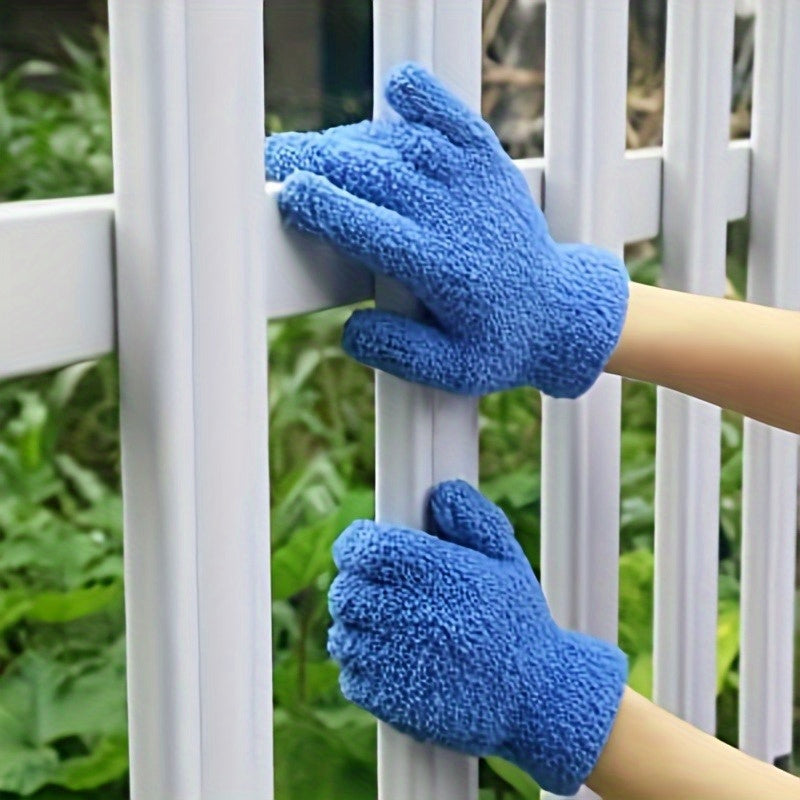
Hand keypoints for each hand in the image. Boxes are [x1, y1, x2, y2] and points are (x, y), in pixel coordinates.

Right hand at [265, 62, 628, 398]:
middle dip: (320, 166)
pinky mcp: (490, 165)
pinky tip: (399, 89)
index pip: (372, 229)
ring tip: (316, 152)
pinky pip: (455, 119)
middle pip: (376, 177)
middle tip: (279, 164)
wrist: (560, 311)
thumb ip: (400, 353)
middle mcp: (456, 218)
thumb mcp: (454, 372)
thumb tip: (350, 329)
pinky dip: (427, 98)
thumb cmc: (500, 342)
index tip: (291, 194)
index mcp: (442, 270)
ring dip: (353, 143)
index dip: (326, 208)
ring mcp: (475, 185)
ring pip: (402, 146)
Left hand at [327, 480, 626, 794]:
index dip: (355, 543)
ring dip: (356, 624)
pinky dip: (361, 664)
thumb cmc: (518, 624)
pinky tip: (389, 658)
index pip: (371, 549)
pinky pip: (350, 674)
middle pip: (348, 590)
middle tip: (375, 585)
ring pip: (343, 632)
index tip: (361, 545)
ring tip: (384, 623)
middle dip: (355, 582)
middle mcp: (419, 618)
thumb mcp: (508, 560)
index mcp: (445, 577)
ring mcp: (402, 664)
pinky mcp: (393, 703)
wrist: (537, 702)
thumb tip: (440, 493)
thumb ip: (473, 519)